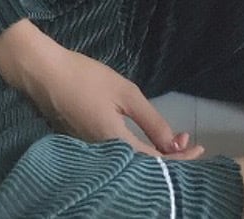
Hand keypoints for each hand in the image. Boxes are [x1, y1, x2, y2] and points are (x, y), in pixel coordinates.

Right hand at [25, 43, 205, 158]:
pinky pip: (117, 158)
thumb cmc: (86, 79)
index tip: (198, 148)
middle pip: (143, 169)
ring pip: (130, 164)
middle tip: (187, 140)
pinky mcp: (84, 147)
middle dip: (170, 158)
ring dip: (155, 155)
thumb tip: (174, 144)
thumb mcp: (125, 93)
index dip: (179, 160)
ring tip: (174, 139)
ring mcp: (91, 154)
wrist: (45, 75)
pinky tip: (147, 140)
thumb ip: (151, 121)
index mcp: (114, 144)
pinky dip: (138, 151)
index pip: (154, 164)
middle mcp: (102, 157)